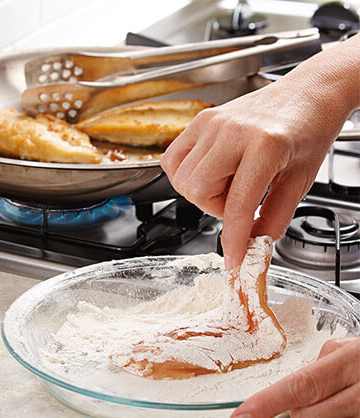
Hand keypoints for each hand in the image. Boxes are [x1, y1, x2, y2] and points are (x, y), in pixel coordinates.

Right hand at [160, 35, 359, 269]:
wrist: (310, 92)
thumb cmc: (310, 129)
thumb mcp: (301, 179)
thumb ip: (275, 217)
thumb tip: (254, 246)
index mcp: (266, 145)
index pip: (237, 205)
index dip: (233, 239)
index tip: (233, 260)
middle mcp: (233, 131)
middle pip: (197, 191)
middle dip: (215, 208)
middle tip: (238, 203)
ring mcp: (213, 123)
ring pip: (181, 177)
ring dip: (201, 192)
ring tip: (227, 183)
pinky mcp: (201, 119)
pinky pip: (173, 158)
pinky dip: (185, 174)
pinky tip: (209, 172)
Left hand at [229, 337, 359, 417]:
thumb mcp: (350, 346)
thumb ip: (320, 363)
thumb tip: (295, 384)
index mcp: (346, 364)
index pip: (296, 387)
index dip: (264, 404)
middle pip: (304, 416)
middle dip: (300, 406)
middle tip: (321, 388)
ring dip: (326, 413)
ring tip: (348, 393)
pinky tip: (358, 404)